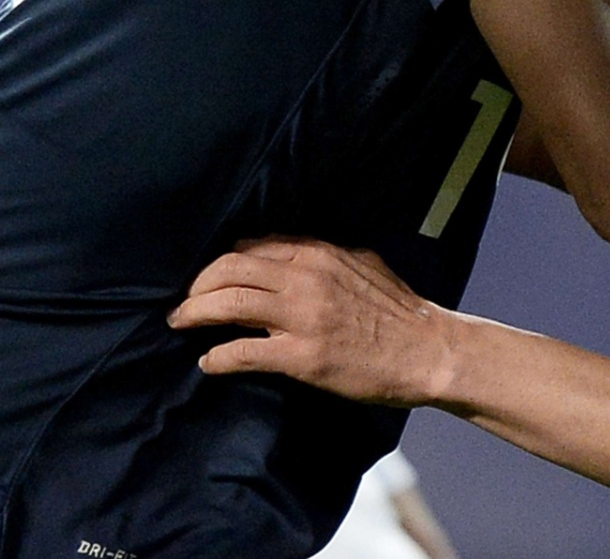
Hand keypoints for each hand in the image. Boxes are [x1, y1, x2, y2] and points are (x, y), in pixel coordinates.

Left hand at [168, 238, 455, 406]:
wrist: (428, 351)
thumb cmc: (399, 311)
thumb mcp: (362, 264)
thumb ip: (325, 255)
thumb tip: (291, 251)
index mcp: (319, 253)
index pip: (253, 245)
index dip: (222, 261)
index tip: (210, 277)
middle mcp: (306, 278)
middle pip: (231, 268)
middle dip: (198, 285)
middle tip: (184, 302)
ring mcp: (303, 317)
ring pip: (230, 303)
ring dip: (196, 313)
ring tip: (181, 323)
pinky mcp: (303, 357)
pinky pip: (244, 351)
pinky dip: (218, 357)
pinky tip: (208, 362)